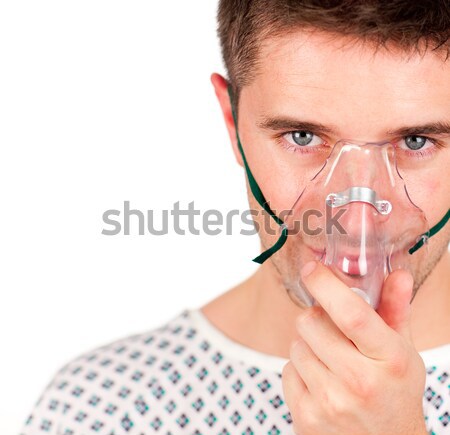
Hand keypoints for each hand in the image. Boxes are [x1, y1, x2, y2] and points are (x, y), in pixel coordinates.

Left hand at [281, 261, 427, 434]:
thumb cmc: (394, 393)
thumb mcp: (403, 352)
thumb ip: (396, 310)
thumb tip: (396, 274)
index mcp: (390, 360)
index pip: (351, 313)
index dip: (326, 285)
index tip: (311, 268)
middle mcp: (360, 382)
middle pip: (310, 322)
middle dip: (316, 318)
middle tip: (331, 330)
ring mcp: (331, 402)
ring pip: (295, 345)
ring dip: (308, 345)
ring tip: (330, 361)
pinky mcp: (307, 417)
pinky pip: (287, 371)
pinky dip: (299, 370)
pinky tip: (320, 381)